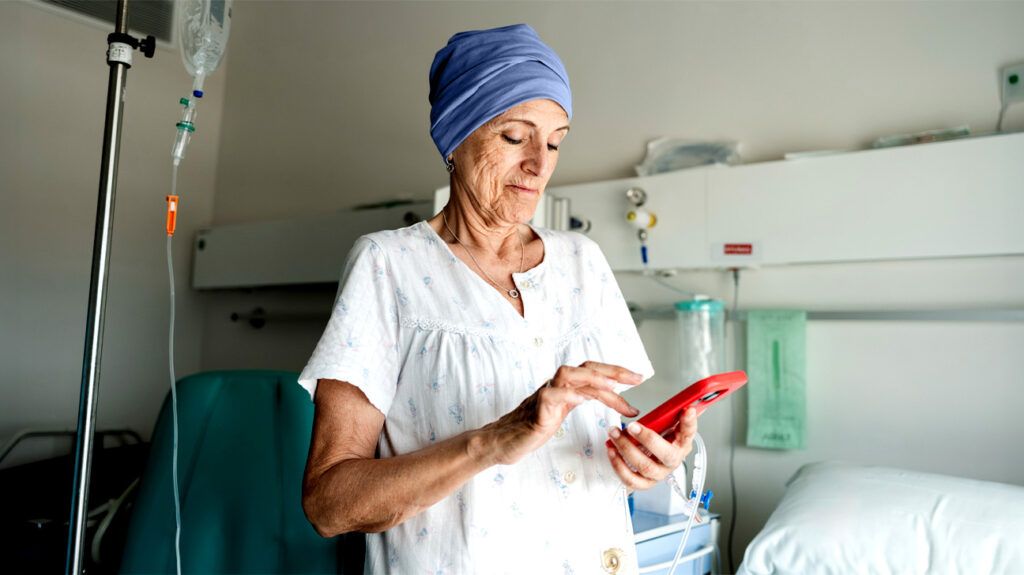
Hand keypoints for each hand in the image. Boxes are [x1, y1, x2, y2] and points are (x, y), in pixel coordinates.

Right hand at [481, 361, 641, 465]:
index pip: (593, 371)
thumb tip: (606, 394)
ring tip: (613, 387)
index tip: (639, 378)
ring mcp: (545, 395)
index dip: (616, 371)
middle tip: (637, 379)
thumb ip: (580, 398)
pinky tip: (582, 400)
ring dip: (593, 378)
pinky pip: (552, 395)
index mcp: (565, 386)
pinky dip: (568, 395)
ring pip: (569, 374)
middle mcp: (556, 385)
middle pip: (586, 367)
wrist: (504, 441)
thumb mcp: (562, 410)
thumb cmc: (532, 426)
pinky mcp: (536, 410)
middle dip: (613, 370)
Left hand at [606, 407, 697, 490]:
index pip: (690, 433)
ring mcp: (658, 474)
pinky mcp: (643, 483)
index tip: (687, 410)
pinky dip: (618, 465)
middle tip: (632, 426)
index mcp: (681, 444)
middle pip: (666, 454)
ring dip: (627, 448)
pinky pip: (631, 479)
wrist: (649, 459)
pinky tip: (612, 450)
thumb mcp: (664, 424)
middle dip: (648, 438)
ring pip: (645, 466)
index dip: (689, 423)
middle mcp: (672, 461)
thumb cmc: (657, 440)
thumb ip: (668, 414)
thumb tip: (675, 403)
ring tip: (615, 434)